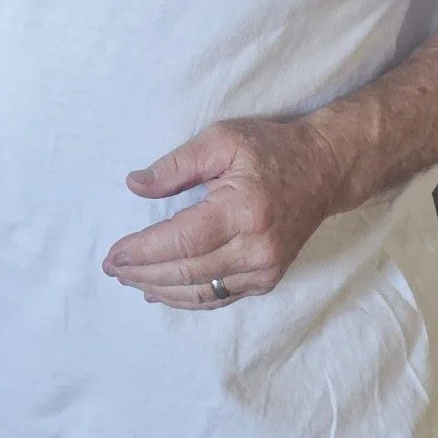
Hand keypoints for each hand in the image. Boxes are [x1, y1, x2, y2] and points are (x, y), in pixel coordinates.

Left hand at [101, 116, 347, 309]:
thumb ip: (176, 165)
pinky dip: (187, 297)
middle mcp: (256, 248)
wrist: (325, 169)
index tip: (113, 254)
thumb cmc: (271, 148)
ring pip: (202, 293)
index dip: (143, 251)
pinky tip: (162, 291)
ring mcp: (265, 270)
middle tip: (112, 269)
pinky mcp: (268, 279)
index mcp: (242, 210)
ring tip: (130, 281)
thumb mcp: (221, 140)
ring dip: (161, 290)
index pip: (182, 240)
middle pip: (187, 272)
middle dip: (144, 274)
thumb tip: (134, 185)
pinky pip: (219, 296)